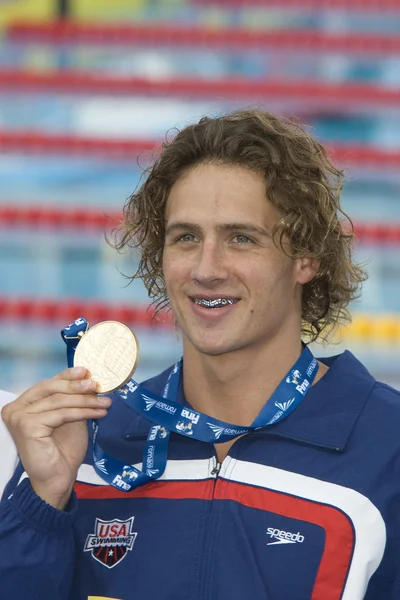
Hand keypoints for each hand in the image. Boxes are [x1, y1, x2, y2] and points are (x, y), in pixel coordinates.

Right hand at [1, 367, 110, 509]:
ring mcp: (18, 417)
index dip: (67, 376)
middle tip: (96, 384)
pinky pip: (61, 413)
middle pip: (50, 388)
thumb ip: (71, 398)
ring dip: (85, 400)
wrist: (58, 479)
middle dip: (76, 385)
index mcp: (22, 404)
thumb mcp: (68, 416)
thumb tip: (86, 377)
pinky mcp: (27, 426)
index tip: (86, 371)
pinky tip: (97, 412)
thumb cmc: (62, 450)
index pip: (47, 384)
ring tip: (104, 402)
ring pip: (58, 401)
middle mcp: (15, 408)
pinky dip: (82, 412)